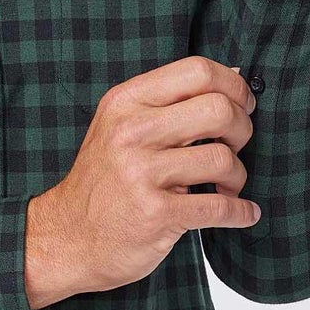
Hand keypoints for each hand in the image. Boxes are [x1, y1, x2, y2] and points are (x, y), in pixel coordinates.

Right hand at [26, 58, 259, 304]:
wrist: (66, 238)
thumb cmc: (103, 182)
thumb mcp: (120, 127)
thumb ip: (168, 102)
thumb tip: (233, 74)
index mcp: (126, 102)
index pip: (196, 71)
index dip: (233, 86)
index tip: (243, 104)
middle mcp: (131, 132)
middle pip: (218, 110)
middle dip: (242, 130)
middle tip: (237, 146)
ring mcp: (141, 174)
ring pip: (223, 159)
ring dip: (237, 176)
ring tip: (227, 186)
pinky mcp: (156, 214)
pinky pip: (220, 207)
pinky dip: (241, 212)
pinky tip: (243, 213)